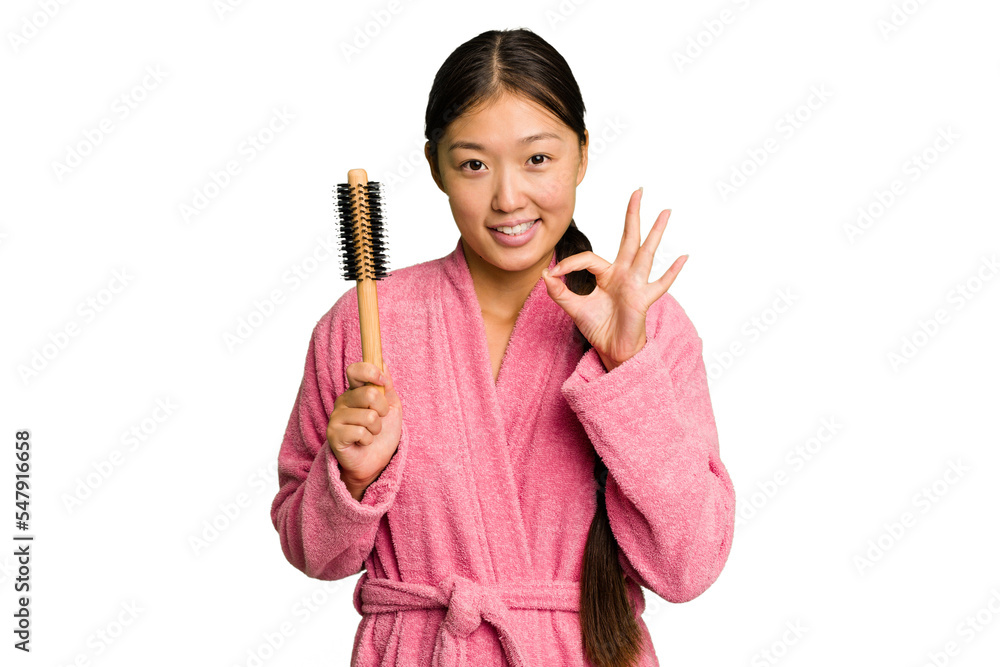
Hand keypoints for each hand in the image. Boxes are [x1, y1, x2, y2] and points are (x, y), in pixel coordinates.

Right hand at [327, 359, 401, 500]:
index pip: (356, 370)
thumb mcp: (390, 406)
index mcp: (355, 391)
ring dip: (376, 429)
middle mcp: (343, 401)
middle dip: (383, 410)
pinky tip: (362, 443)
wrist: (376, 462)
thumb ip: (386, 385)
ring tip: (370, 434)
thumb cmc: (382, 434)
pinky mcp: (334, 435)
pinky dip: (368, 440)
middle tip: (379, 420)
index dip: (372, 372)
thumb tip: (382, 362)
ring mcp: (336, 418)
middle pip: (369, 394)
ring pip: (369, 416)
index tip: (384, 382)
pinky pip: (360, 432)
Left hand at [542, 188, 686, 370]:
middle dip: (633, 215)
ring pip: (646, 253)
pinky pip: (660, 284)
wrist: (611, 349)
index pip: (589, 258)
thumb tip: (546, 274)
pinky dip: (672, 272)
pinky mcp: (643, 299)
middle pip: (629, 239)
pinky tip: (683, 257)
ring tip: (665, 212)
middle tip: (638, 191)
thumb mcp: (574, 308)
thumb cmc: (598, 327)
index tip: (555, 273)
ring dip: (655, 232)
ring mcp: (636, 284)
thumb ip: (559, 292)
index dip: (570, 263)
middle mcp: (624, 274)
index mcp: (607, 274)